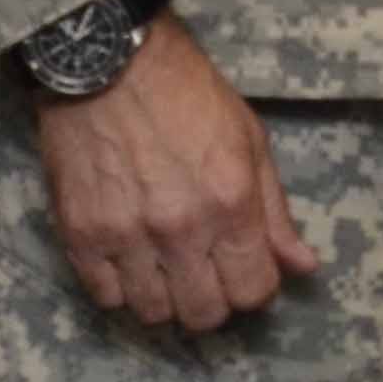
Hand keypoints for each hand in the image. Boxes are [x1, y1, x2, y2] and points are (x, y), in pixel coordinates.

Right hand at [31, 15, 317, 330]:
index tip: (248, 269)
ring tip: (170, 264)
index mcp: (231, 202)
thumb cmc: (190, 95)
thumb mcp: (250, 140)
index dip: (257, 287)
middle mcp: (180, 229)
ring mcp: (125, 238)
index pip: (253, 290)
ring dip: (168, 297)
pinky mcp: (79, 238)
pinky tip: (133, 258)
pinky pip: (105, 298)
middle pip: (203, 314)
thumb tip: (303, 267)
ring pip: (153, 313)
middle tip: (209, 270)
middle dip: (215, 300)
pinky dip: (122, 287)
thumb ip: (275, 211)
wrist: (110, 67)